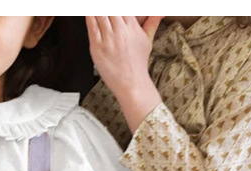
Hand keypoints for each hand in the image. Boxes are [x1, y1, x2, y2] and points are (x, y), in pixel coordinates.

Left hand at [85, 16, 163, 132]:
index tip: (115, 9)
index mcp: (132, 28)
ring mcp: (108, 40)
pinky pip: (91, 27)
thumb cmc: (137, 64)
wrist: (131, 84)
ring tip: (94, 7)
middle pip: (110, 8)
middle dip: (106, 6)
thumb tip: (161, 11)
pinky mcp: (97, 48)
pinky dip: (89, 16)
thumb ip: (152, 22)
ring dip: (97, 9)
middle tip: (104, 8)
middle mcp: (120, 32)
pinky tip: (89, 12)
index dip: (117, 5)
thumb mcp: (147, 40)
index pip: (123, 6)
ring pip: (100, 14)